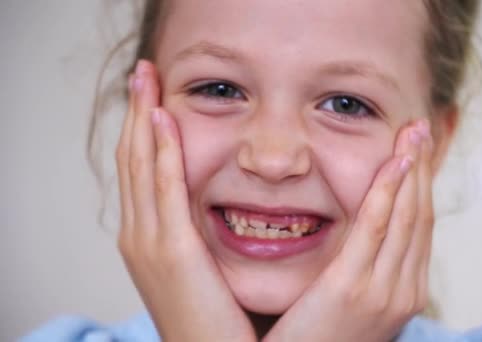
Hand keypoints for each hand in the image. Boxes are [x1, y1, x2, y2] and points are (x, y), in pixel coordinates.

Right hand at [115, 60, 255, 341]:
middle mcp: (140, 235)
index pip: (143, 171)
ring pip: (141, 165)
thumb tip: (223, 209)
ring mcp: (149, 243)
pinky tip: (164, 119)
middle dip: (137, 112)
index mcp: (149, 239)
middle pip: (134, 159)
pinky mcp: (171, 252)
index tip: (153, 96)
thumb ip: (203, 236)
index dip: (145, 131)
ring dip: (144, 118)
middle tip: (143, 72)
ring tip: (146, 78)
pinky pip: (165, 189)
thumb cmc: (214, 321)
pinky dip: (162, 152)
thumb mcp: (201, 270)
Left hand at [264, 120, 433, 341]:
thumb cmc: (314, 341)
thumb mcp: (348, 304)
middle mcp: (403, 291)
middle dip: (423, 168)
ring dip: (411, 169)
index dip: (421, 185)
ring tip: (412, 132)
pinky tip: (395, 163)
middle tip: (420, 128)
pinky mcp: (352, 289)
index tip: (417, 152)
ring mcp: (383, 291)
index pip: (418, 228)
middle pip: (419, 216)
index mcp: (403, 293)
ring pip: (405, 216)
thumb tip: (358, 239)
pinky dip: (389, 192)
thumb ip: (360, 269)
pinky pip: (376, 228)